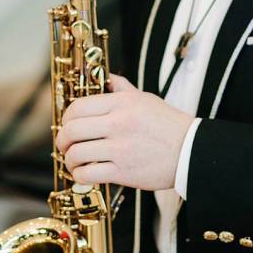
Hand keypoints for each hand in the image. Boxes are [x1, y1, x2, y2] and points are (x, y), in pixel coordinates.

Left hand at [56, 73, 192, 191]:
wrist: (191, 151)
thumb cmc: (169, 125)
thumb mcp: (146, 98)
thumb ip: (122, 88)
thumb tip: (106, 77)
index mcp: (121, 103)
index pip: (77, 107)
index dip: (66, 118)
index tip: (67, 126)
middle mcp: (118, 123)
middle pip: (71, 130)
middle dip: (61, 140)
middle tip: (64, 145)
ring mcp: (119, 148)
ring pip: (76, 153)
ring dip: (69, 160)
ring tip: (74, 161)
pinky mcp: (123, 171)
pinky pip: (87, 174)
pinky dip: (79, 175)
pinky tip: (83, 174)